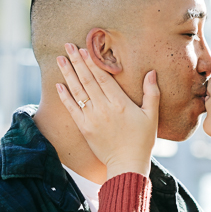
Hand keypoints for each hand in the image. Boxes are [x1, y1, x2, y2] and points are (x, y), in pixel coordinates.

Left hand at [56, 44, 158, 177]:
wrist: (127, 165)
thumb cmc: (142, 141)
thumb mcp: (151, 116)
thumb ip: (151, 93)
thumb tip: (151, 72)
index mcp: (120, 103)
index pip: (102, 77)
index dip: (92, 61)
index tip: (84, 48)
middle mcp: (103, 108)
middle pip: (87, 80)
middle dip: (77, 61)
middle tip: (68, 45)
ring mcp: (92, 118)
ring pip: (77, 91)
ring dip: (68, 74)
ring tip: (60, 59)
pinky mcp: (84, 128)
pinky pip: (72, 109)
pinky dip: (64, 96)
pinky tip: (58, 84)